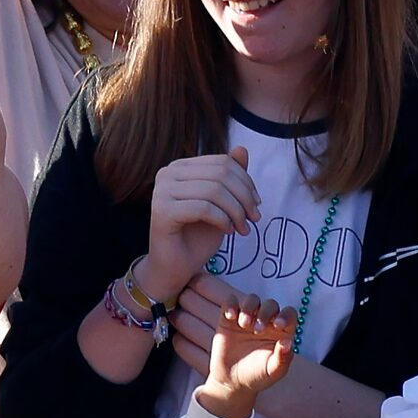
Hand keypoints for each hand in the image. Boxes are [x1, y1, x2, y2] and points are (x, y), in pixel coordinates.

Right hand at [145, 146, 255, 302]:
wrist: (176, 267)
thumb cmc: (198, 236)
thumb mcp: (222, 203)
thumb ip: (230, 177)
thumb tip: (241, 149)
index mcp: (179, 167)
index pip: (222, 162)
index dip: (246, 182)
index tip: (257, 204)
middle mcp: (166, 174)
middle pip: (220, 174)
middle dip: (244, 198)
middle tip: (254, 219)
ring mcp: (161, 191)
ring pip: (214, 190)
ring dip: (236, 211)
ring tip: (243, 229)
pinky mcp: (161, 211)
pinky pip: (204, 208)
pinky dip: (223, 220)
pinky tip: (228, 232)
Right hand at [194, 290, 295, 417]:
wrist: (232, 381)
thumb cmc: (257, 376)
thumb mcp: (273, 371)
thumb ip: (283, 358)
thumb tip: (288, 342)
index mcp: (281, 332)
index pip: (289, 314)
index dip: (286, 315)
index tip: (278, 325)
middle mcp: (266, 322)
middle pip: (270, 304)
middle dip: (265, 313)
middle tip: (257, 330)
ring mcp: (247, 319)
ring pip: (252, 299)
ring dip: (249, 307)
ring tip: (244, 324)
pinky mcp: (228, 320)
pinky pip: (230, 303)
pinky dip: (230, 304)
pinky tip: (230, 316)